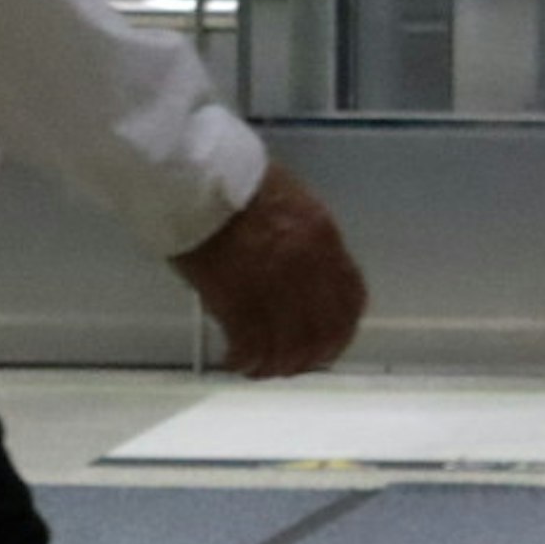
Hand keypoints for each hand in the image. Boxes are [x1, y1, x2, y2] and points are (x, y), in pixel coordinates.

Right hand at [173, 164, 367, 379]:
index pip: (351, 299)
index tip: (326, 340)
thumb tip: (303, 273)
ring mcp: (274, 287)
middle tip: (289, 362)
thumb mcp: (290, 203)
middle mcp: (308, 269)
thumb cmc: (232, 180)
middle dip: (309, 356)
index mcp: (323, 239)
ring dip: (275, 365)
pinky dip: (244, 361)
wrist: (193, 176)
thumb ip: (305, 240)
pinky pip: (251, 346)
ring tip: (258, 366)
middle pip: (324, 334)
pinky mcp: (237, 300)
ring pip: (289, 347)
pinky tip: (235, 362)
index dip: (341, 328)